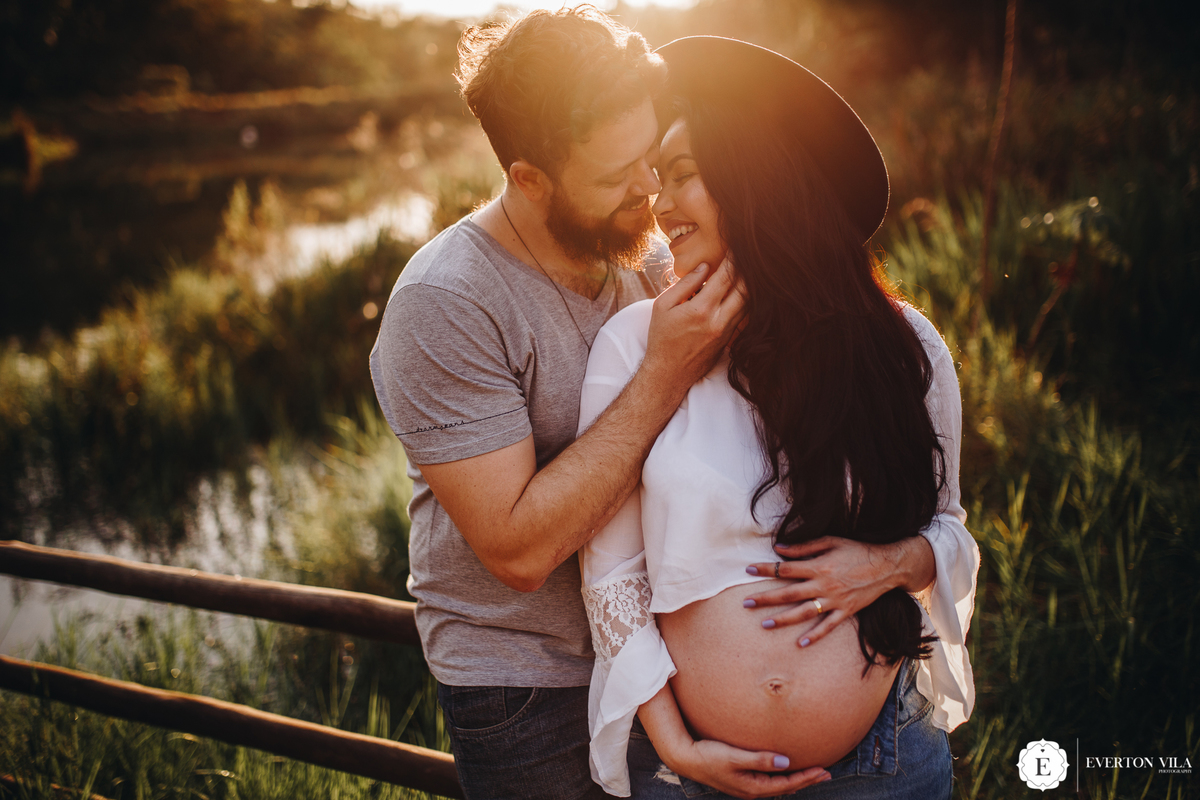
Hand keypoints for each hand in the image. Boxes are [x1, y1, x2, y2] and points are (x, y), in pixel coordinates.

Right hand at [643, 256, 745, 399]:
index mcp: (701, 309)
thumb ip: (685, 284)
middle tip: (748, 254)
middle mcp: (719, 321)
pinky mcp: (730, 340)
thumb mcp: (662, 306)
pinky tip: (742, 291)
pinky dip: (746, 301)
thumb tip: (705, 267)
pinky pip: (744, 316)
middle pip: (745, 288)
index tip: (737, 245)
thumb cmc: (662, 337)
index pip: (726, 276)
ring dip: (749, 285)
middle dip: (747, 269)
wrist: (668, 373)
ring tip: (748, 270)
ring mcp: (727, 332)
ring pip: (748, 302)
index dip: (734, 258)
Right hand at [669, 738, 830, 799]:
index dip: (806, 777)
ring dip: (796, 779)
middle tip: (826, 773)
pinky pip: (769, 781)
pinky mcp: (741, 780)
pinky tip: (785, 769)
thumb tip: (784, 762)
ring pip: (778, 785)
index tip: (822, 770)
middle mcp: (751, 790)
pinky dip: (782, 777)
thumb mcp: (734, 757)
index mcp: (752, 787)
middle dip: (806, 780)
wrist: (686, 759)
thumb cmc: (708, 756)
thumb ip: (759, 759)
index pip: (786, 784)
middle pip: (785, 787)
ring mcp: (746, 786)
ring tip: (812, 773)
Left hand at [745, 536, 933, 647]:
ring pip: (804, 612)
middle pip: (788, 594)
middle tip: (745, 603)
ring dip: (783, 620)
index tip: (748, 569)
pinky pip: (828, 626)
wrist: (886, 566)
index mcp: (818, 566)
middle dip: (765, 599)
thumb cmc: (856, 550)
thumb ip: (804, 547)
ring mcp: (834, 600)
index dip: (765, 569)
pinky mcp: (846, 611)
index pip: (785, 569)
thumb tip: (778, 548)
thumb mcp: (830, 541)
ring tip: (764, 625)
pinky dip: (815, 635)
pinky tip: (800, 643)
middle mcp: (823, 585)